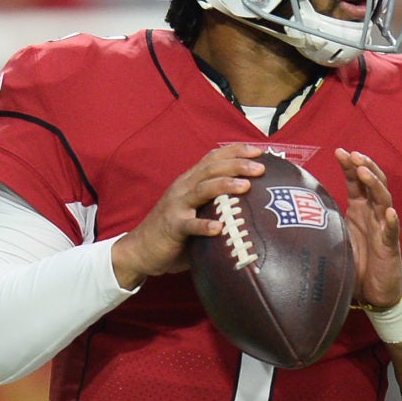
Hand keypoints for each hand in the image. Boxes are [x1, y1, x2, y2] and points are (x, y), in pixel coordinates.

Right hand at [109, 145, 270, 289]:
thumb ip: (217, 206)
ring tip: (245, 187)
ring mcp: (176, 206)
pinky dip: (204, 226)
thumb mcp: (197, 211)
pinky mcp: (172, 226)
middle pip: (211, 168)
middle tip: (260, 168)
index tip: (259, 152)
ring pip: (202, 189)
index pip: (213, 158)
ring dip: (224, 185)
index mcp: (190, 181)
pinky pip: (189, 225)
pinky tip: (219, 229)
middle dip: (237, 164)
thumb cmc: (175, 232)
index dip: (235, 151)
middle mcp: (183, 188)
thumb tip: (253, 209)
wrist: (141, 249)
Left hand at [334, 148, 401, 312]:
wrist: (376, 293)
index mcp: (360, 211)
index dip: (350, 166)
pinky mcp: (389, 245)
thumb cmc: (356, 265)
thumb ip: (320, 226)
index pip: (357, 182)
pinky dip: (390, 221)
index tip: (339, 151)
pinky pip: (391, 230)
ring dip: (375, 185)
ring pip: (383, 200)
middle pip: (373, 183)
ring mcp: (383, 228)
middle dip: (364, 167)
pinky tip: (387, 212)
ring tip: (365, 173)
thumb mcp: (334, 240)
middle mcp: (373, 214)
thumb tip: (287, 219)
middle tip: (353, 155)